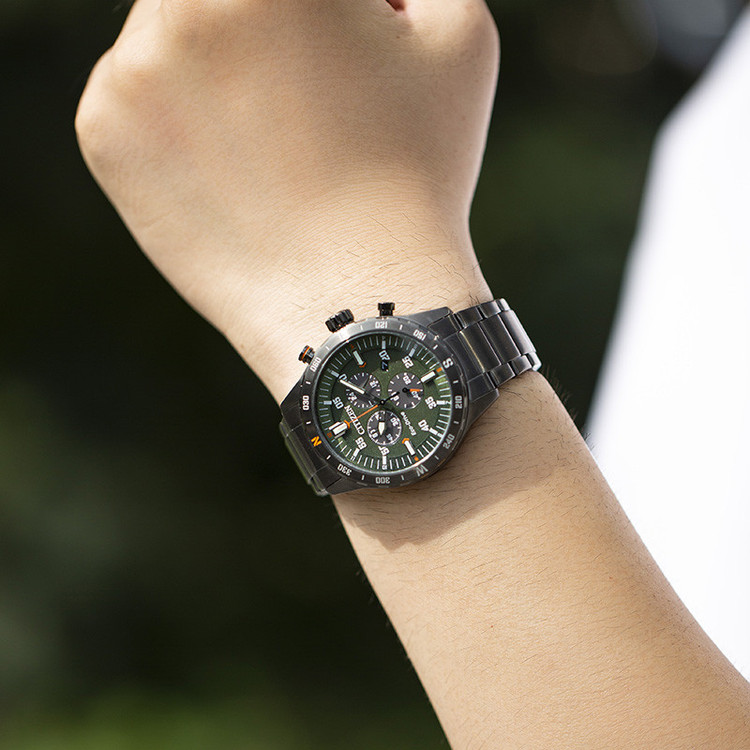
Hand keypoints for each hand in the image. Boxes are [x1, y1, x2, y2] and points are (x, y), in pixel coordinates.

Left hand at [75, 0, 498, 399]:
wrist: (358, 301)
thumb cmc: (418, 172)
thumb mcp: (457, 35)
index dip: (325, 16)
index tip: (336, 53)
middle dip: (261, 21)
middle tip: (308, 90)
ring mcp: (132, 68)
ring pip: (170, 31)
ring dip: (216, 63)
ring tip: (275, 143)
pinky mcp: (103, 132)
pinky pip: (138, 97)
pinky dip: (180, 122)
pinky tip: (235, 175)